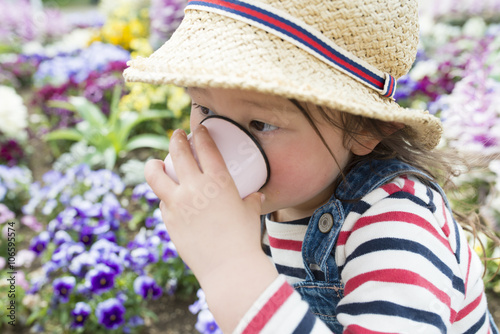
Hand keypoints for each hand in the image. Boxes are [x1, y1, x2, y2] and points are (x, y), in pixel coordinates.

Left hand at [144, 125, 264, 283]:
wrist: (228, 268)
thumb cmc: (245, 239)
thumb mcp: (251, 213)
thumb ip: (252, 200)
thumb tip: (257, 196)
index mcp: (219, 180)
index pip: (206, 147)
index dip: (201, 133)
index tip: (199, 129)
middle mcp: (195, 187)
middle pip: (178, 152)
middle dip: (176, 139)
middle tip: (177, 136)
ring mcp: (177, 203)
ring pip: (155, 174)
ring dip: (154, 164)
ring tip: (156, 163)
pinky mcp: (168, 220)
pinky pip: (162, 202)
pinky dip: (166, 198)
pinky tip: (170, 200)